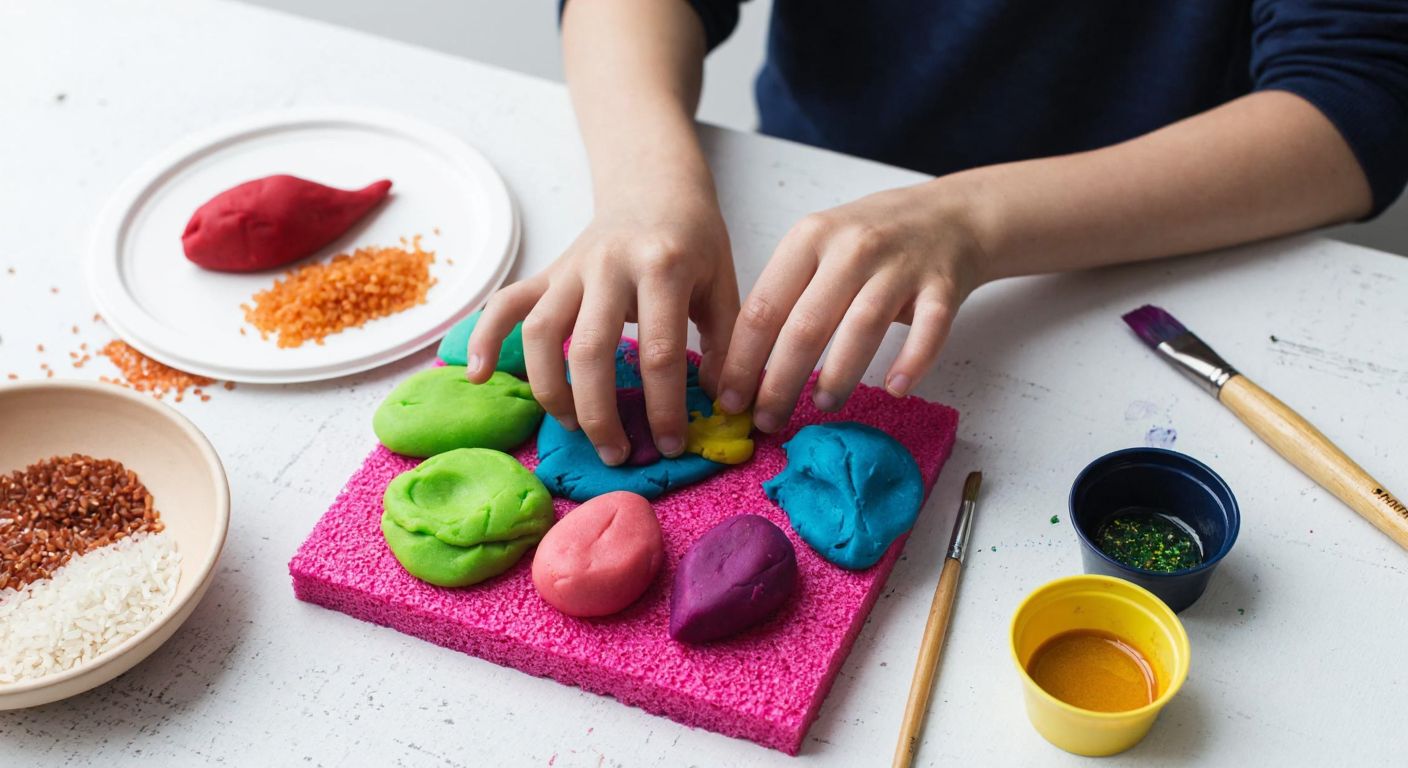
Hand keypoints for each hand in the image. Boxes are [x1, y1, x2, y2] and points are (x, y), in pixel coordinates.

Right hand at [467, 189, 737, 464]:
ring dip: (551, 390)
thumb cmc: (694, 242)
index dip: (664, 407)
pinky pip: (505, 304)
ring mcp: (570, 267)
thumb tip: (722, 405)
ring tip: (572, 428)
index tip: (669, 445)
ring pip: (542, 333)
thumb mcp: (724, 284)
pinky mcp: (546, 272)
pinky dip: (485, 338)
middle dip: (600, 412)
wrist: (654, 186)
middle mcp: (609, 265)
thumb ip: (726, 343)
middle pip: (590, 349)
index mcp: (663, 266)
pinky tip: (478, 376)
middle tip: (615, 453)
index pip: (658, 351)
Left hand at [716, 180, 986, 431]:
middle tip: (769, 420)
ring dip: (838, 376)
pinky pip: (928, 329)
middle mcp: (852, 248)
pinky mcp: (942, 285)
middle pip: (806, 325)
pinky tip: (895, 389)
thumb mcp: (819, 245)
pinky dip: (912, 362)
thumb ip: (786, 292)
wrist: (950, 215)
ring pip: (862, 329)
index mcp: (810, 238)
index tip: (730, 398)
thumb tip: (743, 365)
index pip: (764, 307)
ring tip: (822, 405)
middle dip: (780, 382)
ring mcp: (900, 266)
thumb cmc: (873, 238)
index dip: (742, 360)